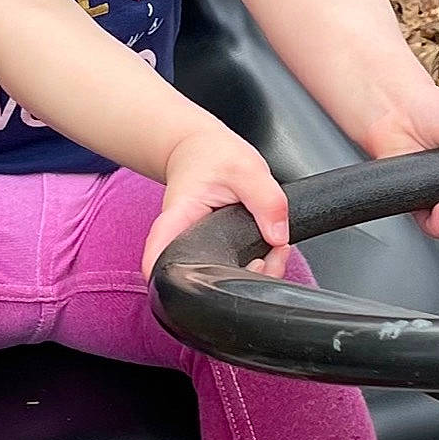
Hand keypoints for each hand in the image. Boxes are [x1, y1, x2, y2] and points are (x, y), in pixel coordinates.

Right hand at [142, 123, 291, 279]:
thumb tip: (277, 237)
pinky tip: (272, 250)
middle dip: (240, 281)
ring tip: (276, 250)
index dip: (167, 276)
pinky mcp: (212, 251)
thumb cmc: (212, 155)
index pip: (161, 252)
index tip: (183, 291)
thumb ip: (266, 201)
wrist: (201, 149)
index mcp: (178, 218)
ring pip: (221, 278)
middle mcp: (181, 240)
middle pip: (199, 278)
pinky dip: (257, 266)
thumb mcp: (246, 169)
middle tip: (269, 259)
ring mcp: (196, 248)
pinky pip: (233, 268)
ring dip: (255, 273)